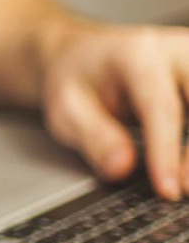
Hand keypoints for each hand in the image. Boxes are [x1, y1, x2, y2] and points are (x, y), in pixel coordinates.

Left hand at [40, 20, 188, 198]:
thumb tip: (122, 168)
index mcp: (138, 55)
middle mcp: (177, 52)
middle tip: (185, 189)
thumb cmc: (76, 82)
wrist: (83, 55)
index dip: (167, 152)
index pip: (162, 107)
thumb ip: (93, 138)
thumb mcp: (65, 109)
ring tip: (187, 181)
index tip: (168, 190)